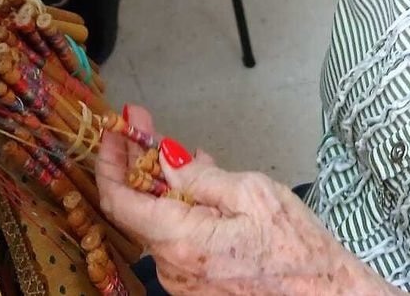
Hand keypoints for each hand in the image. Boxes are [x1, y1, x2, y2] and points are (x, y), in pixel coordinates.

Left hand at [98, 106, 401, 295]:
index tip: (113, 131)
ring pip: (163, 225)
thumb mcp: (252, 194)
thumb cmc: (298, 249)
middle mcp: (173, 269)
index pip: (119, 201)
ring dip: (169, 189)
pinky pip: (181, 244)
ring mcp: (185, 284)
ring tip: (194, 158)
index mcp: (181, 241)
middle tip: (148, 129)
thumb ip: (200, 177)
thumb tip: (162, 157)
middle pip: (141, 210)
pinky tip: (208, 193)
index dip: (110, 161)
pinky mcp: (199, 290)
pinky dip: (186, 214)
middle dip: (142, 165)